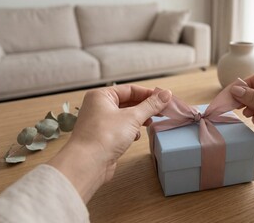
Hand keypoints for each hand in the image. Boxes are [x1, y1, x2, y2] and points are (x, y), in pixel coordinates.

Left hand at [48, 84, 171, 201]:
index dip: (148, 94)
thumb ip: (151, 105)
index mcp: (101, 96)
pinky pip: (121, 129)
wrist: (87, 164)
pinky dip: (131, 131)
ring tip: (151, 123)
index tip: (164, 98)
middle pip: (128, 102)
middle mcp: (98, 107)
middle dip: (145, 107)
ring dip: (139, 120)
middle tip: (162, 111)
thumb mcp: (133, 117)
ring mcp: (100, 123)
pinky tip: (136, 137)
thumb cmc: (104, 136)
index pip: (130, 89)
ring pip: (125, 116)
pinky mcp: (103, 137)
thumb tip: (166, 94)